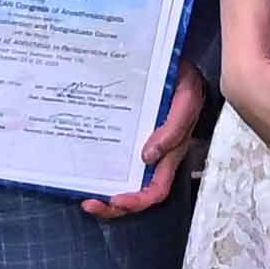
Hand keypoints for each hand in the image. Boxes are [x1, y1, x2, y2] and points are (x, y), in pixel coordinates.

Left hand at [88, 65, 210, 221]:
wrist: (175, 63)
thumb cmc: (185, 81)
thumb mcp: (186, 99)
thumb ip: (173, 129)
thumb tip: (148, 157)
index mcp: (170, 154)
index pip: (156, 189)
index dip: (137, 200)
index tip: (115, 199)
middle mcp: (154, 156)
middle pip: (135, 192)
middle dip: (112, 206)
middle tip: (89, 203)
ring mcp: (140, 147)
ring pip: (122, 180)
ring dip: (103, 191)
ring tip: (83, 194)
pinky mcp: (128, 136)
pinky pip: (114, 158)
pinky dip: (101, 168)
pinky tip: (85, 166)